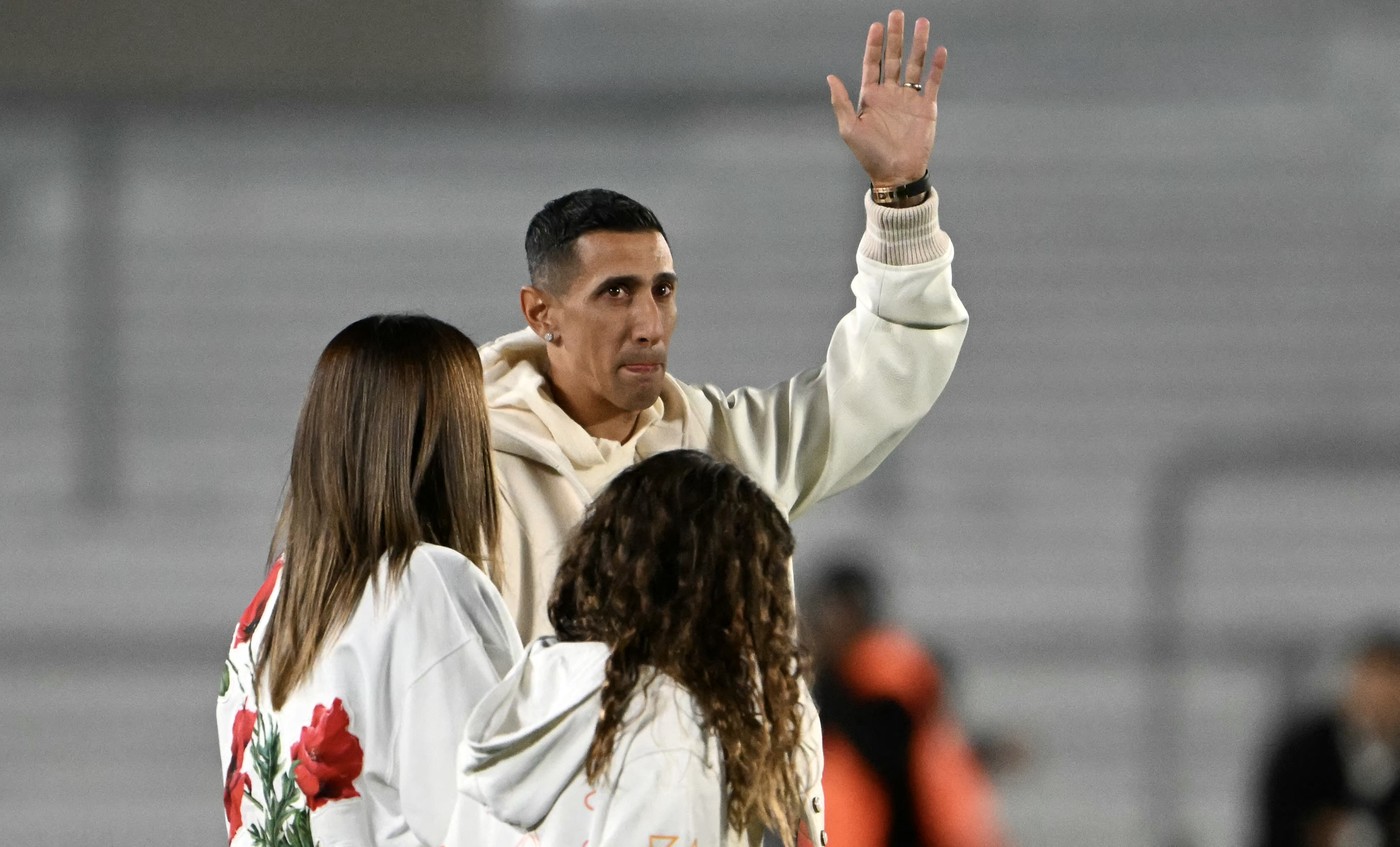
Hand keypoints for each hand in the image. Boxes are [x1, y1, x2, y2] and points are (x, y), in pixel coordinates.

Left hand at [827, 10, 946, 187]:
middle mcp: (890, 93)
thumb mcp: (850, 129)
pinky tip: (940, 51)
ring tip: (922, 23)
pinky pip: (933, 82)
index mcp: (870, 96)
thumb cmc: (869, 155)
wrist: (896, 174)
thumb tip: (830, 77)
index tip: (876, 26)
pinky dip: (937, 67)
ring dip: (918, 45)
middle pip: (893, 58)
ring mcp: (909, 99)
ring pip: (914, 65)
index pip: (872, 63)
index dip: (874, 45)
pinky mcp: (927, 107)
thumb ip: (841, 102)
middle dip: (896, 36)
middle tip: (897, 14)